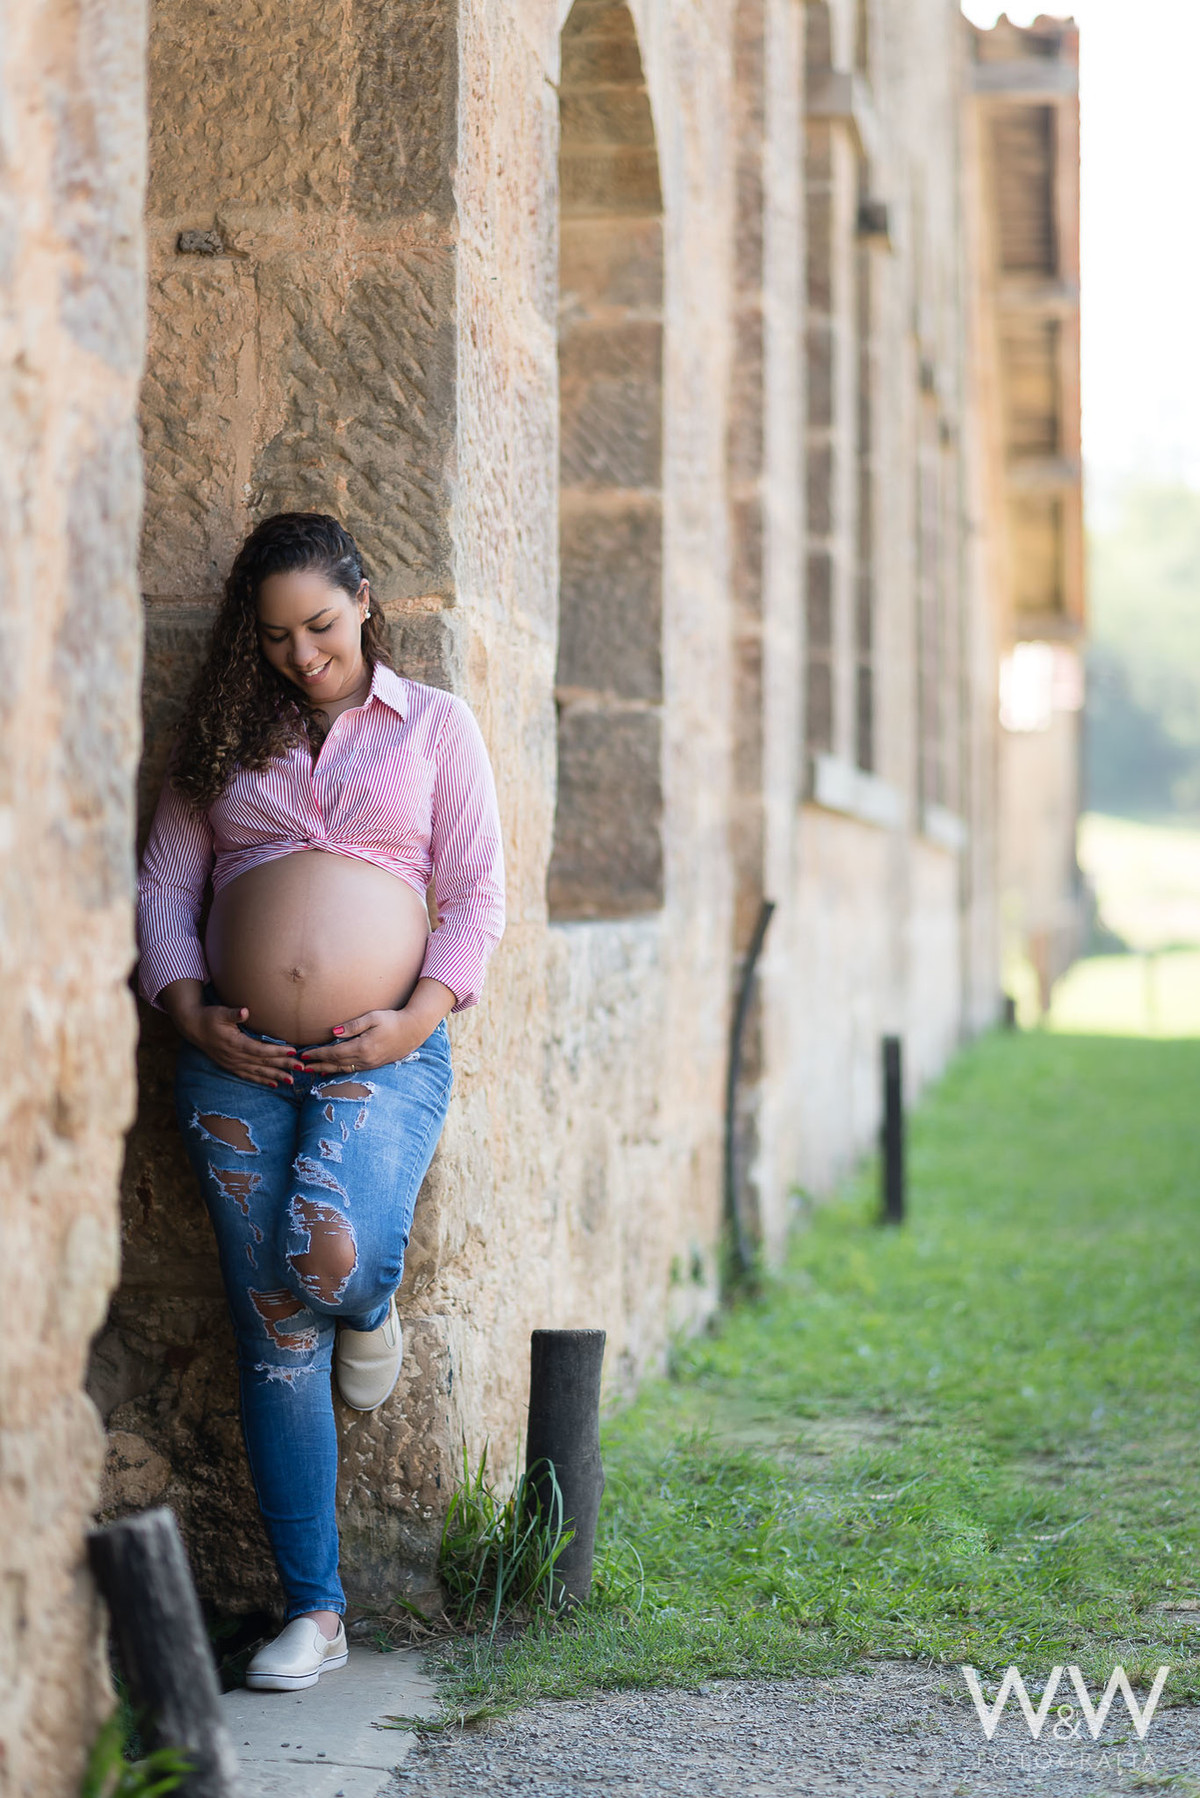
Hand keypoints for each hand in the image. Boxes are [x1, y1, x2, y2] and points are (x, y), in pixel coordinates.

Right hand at [177, 1000, 297, 1088]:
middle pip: (263, 1063)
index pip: (260, 1050)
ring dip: (275, 1076)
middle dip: (283, 1066)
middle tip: (301, 1068)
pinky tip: (274, 1084)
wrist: (194, 1028)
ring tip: (292, 1081)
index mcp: (235, 1044)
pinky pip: (249, 1076)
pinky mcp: (231, 1066)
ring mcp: (233, 1064)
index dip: (277, 1052)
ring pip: (258, 1072)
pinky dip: (262, 1081)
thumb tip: (245, 1011)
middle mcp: (235, 1057)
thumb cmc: (210, 1017)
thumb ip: (234, 1013)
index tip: (293, 1051)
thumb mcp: (220, 1013)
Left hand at [298, 1008, 422, 1077]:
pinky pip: (351, 1070)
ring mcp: (369, 1064)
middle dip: (317, 1064)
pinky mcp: (373, 1065)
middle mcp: (365, 1059)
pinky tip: (330, 1071)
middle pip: (336, 1064)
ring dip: (326, 1069)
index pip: (334, 1053)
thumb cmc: (392, 1020)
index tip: (304, 1054)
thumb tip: (333, 1033)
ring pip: (342, 1069)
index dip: (318, 1054)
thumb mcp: (373, 1018)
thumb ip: (353, 1025)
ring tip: (312, 1070)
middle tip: (300, 1066)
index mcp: (363, 1047)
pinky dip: (338, 1071)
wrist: (412, 1031)